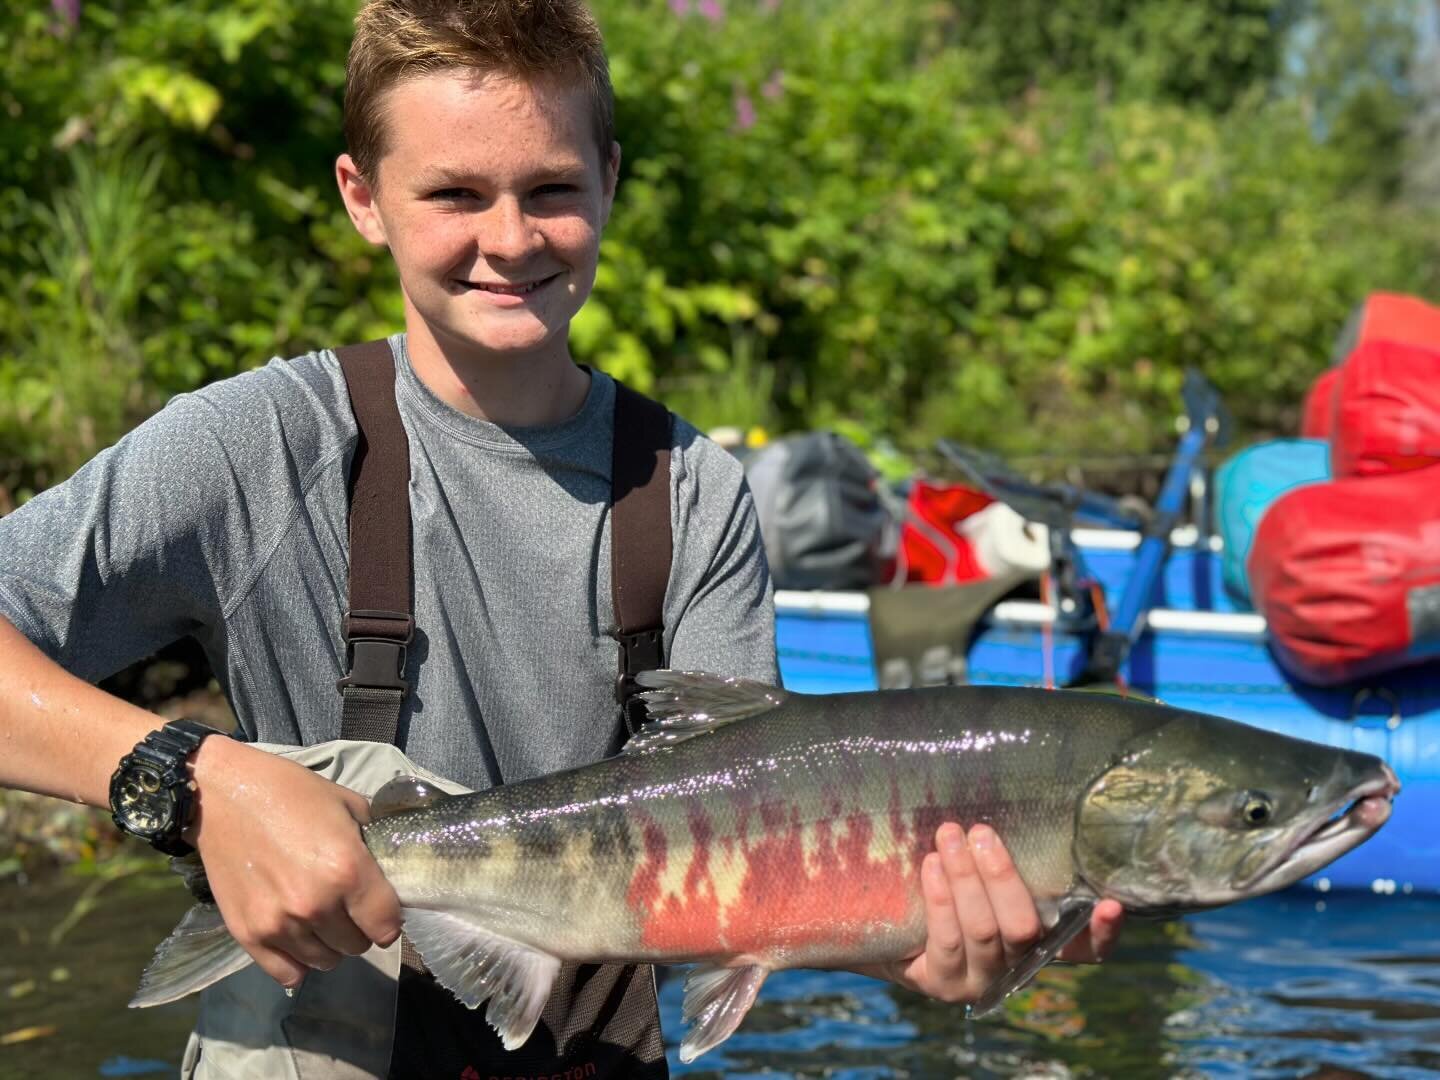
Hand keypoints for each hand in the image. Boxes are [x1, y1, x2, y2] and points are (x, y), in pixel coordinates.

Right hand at [186, 739, 403, 990]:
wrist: (221, 796)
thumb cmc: (291, 793)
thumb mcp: (347, 805)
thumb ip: (373, 844)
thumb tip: (391, 873)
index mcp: (348, 870)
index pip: (387, 926)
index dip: (389, 918)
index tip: (380, 908)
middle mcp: (316, 905)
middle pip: (357, 946)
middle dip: (358, 928)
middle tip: (346, 906)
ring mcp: (279, 925)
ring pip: (326, 962)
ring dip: (329, 944)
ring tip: (320, 918)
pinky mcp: (248, 936)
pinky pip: (288, 973)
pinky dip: (298, 961)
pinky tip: (298, 938)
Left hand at [861, 822, 1124, 1003]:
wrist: (895, 937)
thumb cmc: (951, 891)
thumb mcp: (984, 876)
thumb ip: (1002, 858)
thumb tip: (1011, 795)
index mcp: (1041, 943)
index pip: (1085, 948)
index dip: (1101, 931)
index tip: (1111, 903)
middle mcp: (1018, 966)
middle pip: (1022, 926)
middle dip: (1001, 876)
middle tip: (981, 832)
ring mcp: (982, 979)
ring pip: (983, 929)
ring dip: (965, 877)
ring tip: (949, 836)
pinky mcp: (945, 984)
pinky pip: (947, 939)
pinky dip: (940, 898)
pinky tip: (931, 866)